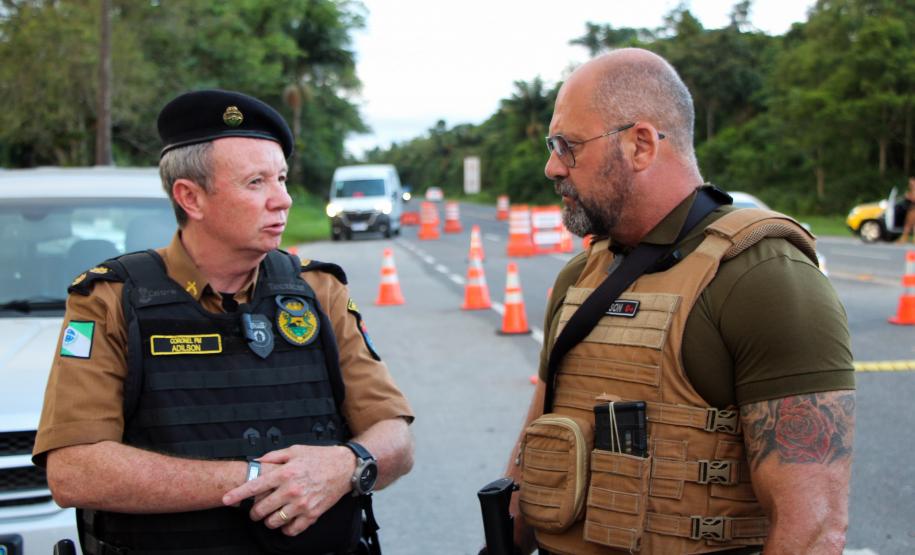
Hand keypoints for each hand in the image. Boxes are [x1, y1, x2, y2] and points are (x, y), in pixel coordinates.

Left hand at [222, 444, 355, 535]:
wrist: (345, 467)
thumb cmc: (319, 457)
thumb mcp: (295, 450)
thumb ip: (273, 456)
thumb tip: (256, 461)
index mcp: (285, 473)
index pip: (254, 487)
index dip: (237, 495)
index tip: (226, 500)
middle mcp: (291, 490)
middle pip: (261, 509)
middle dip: (254, 512)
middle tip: (256, 510)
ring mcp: (302, 504)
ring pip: (273, 522)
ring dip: (268, 521)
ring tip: (271, 515)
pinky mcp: (312, 514)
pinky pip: (291, 529)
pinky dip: (285, 529)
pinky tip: (285, 522)